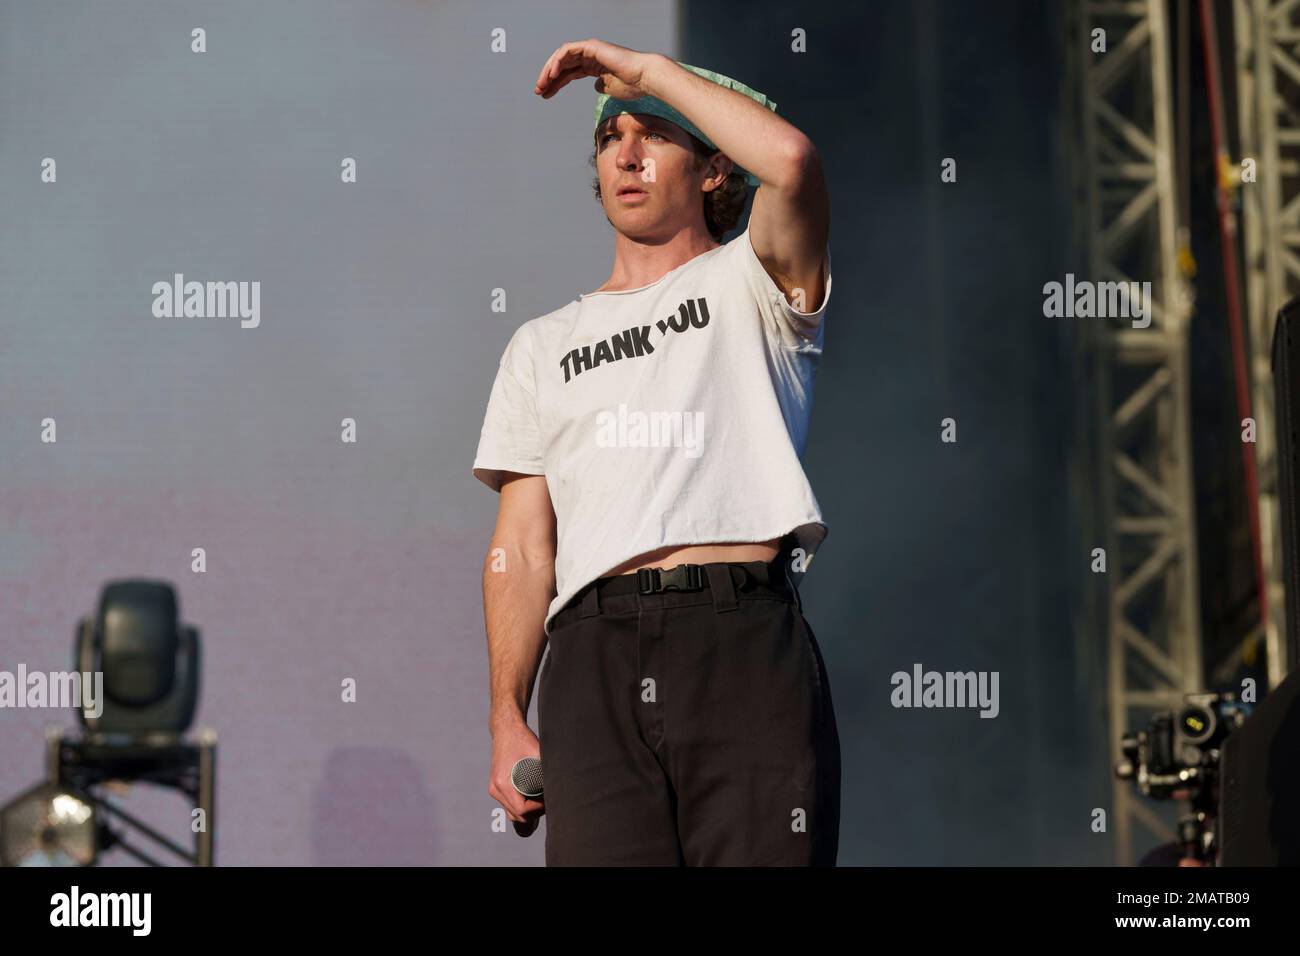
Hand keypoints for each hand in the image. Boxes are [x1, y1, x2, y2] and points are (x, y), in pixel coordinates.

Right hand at [488, 717, 544, 829]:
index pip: (521, 810)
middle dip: (535, 812)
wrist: (506, 729)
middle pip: (517, 816)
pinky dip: (521, 807)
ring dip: (528, 812)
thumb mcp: (537, 753)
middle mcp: (496, 789)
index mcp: (503, 783)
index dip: (538, 810)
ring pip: (512, 813)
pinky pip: (509, 805)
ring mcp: (494, 789)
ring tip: (543, 801)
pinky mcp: (497, 787)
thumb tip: (564, 782)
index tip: (549, 800)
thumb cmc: (522, 739)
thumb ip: (548, 769)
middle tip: (549, 801)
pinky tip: (534, 799)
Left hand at [534, 38, 654, 100]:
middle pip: (562, 65)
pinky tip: (553, 75)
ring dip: (550, 70)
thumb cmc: (632, 85)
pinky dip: (558, 61)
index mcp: (593, 66)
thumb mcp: (611, 89)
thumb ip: (601, 86)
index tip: (545, 95)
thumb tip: (596, 86)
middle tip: (538, 91)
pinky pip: (568, 51)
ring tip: (542, 84)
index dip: (555, 84)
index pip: (568, 73)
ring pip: (562, 56)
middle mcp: (590, 55)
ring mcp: (590, 49)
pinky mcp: (591, 46)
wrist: (643, 78)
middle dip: (548, 78)